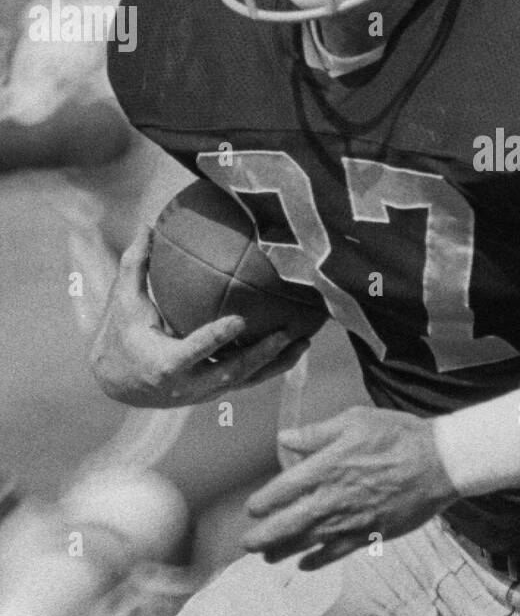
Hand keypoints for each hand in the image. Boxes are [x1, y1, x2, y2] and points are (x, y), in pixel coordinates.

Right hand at [90, 227, 310, 406]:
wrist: (119, 383)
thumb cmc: (122, 335)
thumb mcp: (124, 303)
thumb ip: (136, 265)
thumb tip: (146, 224)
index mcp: (165, 363)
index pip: (194, 351)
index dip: (216, 338)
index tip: (239, 320)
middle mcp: (188, 384)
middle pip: (230, 372)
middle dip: (260, 354)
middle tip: (286, 332)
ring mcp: (205, 391)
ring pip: (247, 380)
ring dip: (277, 363)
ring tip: (304, 340)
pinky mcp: (216, 391)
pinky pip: (249, 380)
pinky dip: (274, 365)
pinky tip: (296, 346)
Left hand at [243, 407, 457, 570]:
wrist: (440, 462)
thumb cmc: (400, 436)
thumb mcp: (356, 420)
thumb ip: (317, 432)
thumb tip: (285, 438)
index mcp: (327, 466)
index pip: (282, 490)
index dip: (263, 502)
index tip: (252, 508)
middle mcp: (333, 498)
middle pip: (287, 524)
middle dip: (263, 537)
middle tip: (247, 543)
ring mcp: (350, 520)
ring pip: (307, 542)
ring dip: (283, 551)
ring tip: (267, 556)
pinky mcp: (369, 534)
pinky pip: (336, 553)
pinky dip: (317, 561)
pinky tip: (305, 565)